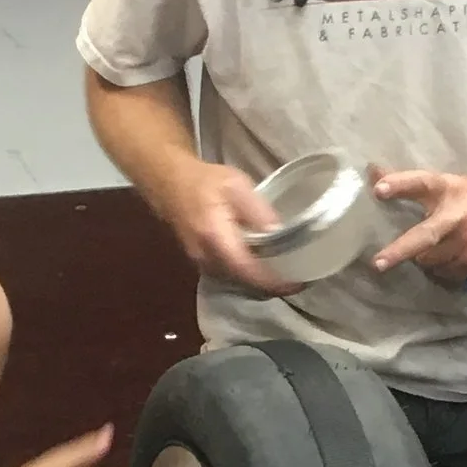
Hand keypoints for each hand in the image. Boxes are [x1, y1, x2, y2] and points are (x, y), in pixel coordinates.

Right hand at [167, 162, 295, 294]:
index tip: (299, 283)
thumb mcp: (236, 185)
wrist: (167, 183)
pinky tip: (264, 266)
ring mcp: (202, 265)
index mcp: (215, 239)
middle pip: (245, 284)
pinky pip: (230, 277)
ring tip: (287, 273)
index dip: (274, 282)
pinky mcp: (202, 264)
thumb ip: (258, 211)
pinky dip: (250, 276)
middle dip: (273, 285)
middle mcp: (206, 259)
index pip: (248, 272)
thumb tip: (281, 235)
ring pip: (238, 283)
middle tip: (299, 277)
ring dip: (261, 283)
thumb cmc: (203, 181)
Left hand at [370, 167, 466, 280]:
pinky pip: (448, 273)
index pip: (421, 184)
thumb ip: (409, 183)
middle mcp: (457, 217)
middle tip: (378, 263)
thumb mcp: (447, 182)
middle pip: (424, 237)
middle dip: (400, 251)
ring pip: (431, 261)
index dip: (399, 185)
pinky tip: (446, 258)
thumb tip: (371, 171)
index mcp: (449, 190)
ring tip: (429, 249)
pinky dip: (441, 268)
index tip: (378, 189)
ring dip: (424, 258)